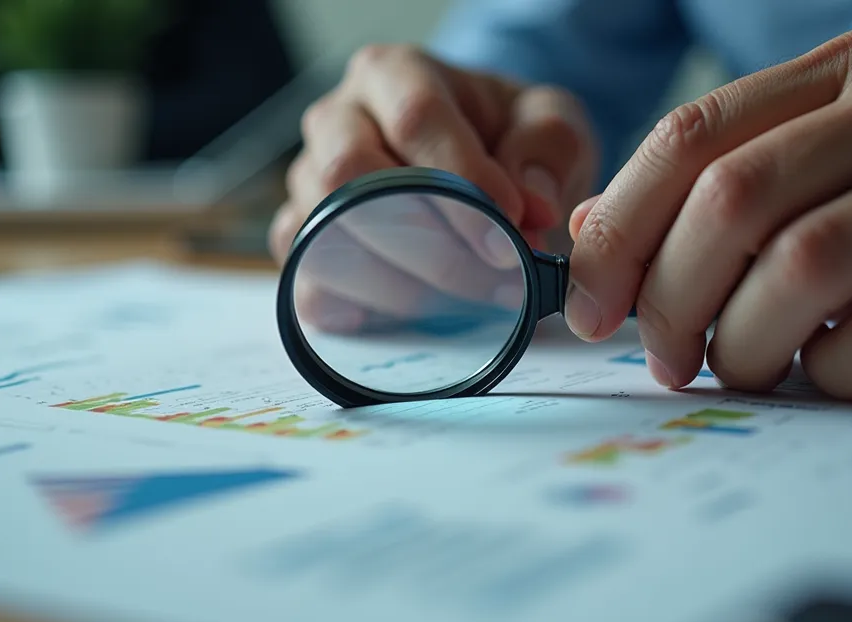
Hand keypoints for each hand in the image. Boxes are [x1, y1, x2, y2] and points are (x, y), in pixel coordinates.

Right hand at [269, 44, 596, 331]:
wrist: (476, 167)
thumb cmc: (505, 139)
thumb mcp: (548, 122)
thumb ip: (549, 147)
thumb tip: (530, 204)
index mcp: (393, 74)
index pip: (415, 116)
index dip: (462, 177)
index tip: (512, 224)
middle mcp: (337, 122)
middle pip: (348, 173)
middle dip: (427, 239)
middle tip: (491, 278)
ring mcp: (308, 185)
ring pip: (323, 233)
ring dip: (401, 283)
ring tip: (466, 303)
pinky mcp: (302, 244)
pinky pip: (307, 283)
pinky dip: (362, 309)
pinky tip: (415, 316)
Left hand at [565, 26, 851, 398]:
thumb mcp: (836, 169)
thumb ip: (724, 186)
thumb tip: (589, 230)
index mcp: (850, 69)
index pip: (692, 133)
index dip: (618, 227)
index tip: (589, 305)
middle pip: (733, 199)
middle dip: (671, 297)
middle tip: (666, 356)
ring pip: (802, 267)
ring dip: (745, 344)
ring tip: (748, 368)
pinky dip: (833, 374)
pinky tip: (835, 373)